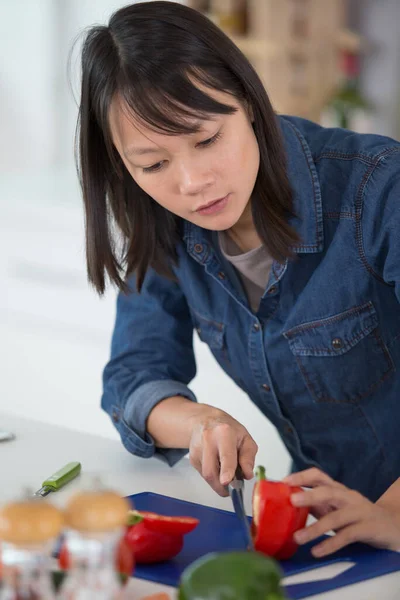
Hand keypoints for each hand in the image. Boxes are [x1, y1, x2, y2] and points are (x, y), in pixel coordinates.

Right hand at [188, 406, 256, 495]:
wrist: (206, 421)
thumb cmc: (228, 430)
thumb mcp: (245, 438)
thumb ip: (248, 457)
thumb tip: (247, 474)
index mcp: (224, 433)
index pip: (225, 455)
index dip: (226, 470)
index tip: (226, 481)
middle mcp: (208, 440)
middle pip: (211, 471)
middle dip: (222, 486)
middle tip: (232, 488)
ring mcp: (197, 449)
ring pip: (206, 475)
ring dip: (218, 482)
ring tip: (226, 473)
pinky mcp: (192, 458)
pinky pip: (204, 475)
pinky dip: (213, 476)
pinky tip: (217, 466)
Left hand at [283, 468, 399, 556]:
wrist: (393, 525)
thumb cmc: (358, 516)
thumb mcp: (337, 507)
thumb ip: (317, 505)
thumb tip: (289, 504)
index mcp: (338, 489)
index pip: (319, 476)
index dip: (302, 476)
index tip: (284, 482)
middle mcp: (348, 497)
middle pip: (328, 492)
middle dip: (309, 495)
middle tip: (291, 501)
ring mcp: (359, 512)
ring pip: (336, 517)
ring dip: (315, 528)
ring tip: (298, 537)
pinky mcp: (368, 529)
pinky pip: (347, 536)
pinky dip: (331, 544)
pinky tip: (317, 551)